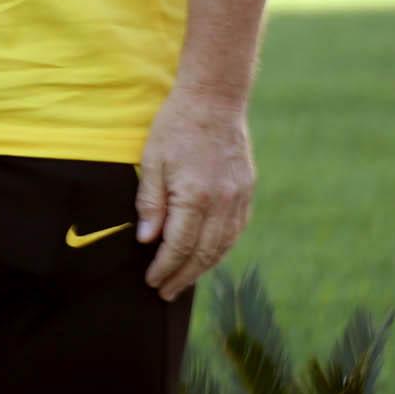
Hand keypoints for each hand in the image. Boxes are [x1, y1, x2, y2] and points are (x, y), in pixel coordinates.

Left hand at [136, 85, 255, 298]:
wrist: (214, 101)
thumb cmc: (176, 127)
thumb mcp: (152, 160)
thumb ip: (151, 202)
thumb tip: (148, 239)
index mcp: (196, 196)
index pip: (180, 245)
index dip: (166, 266)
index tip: (152, 281)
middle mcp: (222, 203)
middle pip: (204, 253)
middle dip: (184, 276)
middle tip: (166, 292)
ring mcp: (238, 199)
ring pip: (223, 246)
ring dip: (204, 268)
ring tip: (185, 281)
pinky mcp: (246, 192)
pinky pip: (236, 231)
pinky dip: (222, 249)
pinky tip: (209, 256)